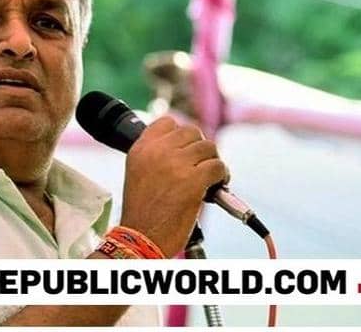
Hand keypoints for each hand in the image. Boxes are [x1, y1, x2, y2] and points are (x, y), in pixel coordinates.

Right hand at [118, 116, 227, 257]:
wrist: (141, 238)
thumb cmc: (142, 212)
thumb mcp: (137, 173)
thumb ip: (155, 156)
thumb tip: (185, 148)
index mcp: (140, 149)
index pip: (167, 123)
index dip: (181, 135)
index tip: (186, 150)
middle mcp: (157, 152)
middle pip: (192, 132)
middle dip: (200, 149)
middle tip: (201, 166)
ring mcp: (175, 164)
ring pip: (208, 147)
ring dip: (213, 162)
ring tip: (210, 178)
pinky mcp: (193, 180)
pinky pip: (218, 166)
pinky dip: (223, 177)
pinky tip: (216, 187)